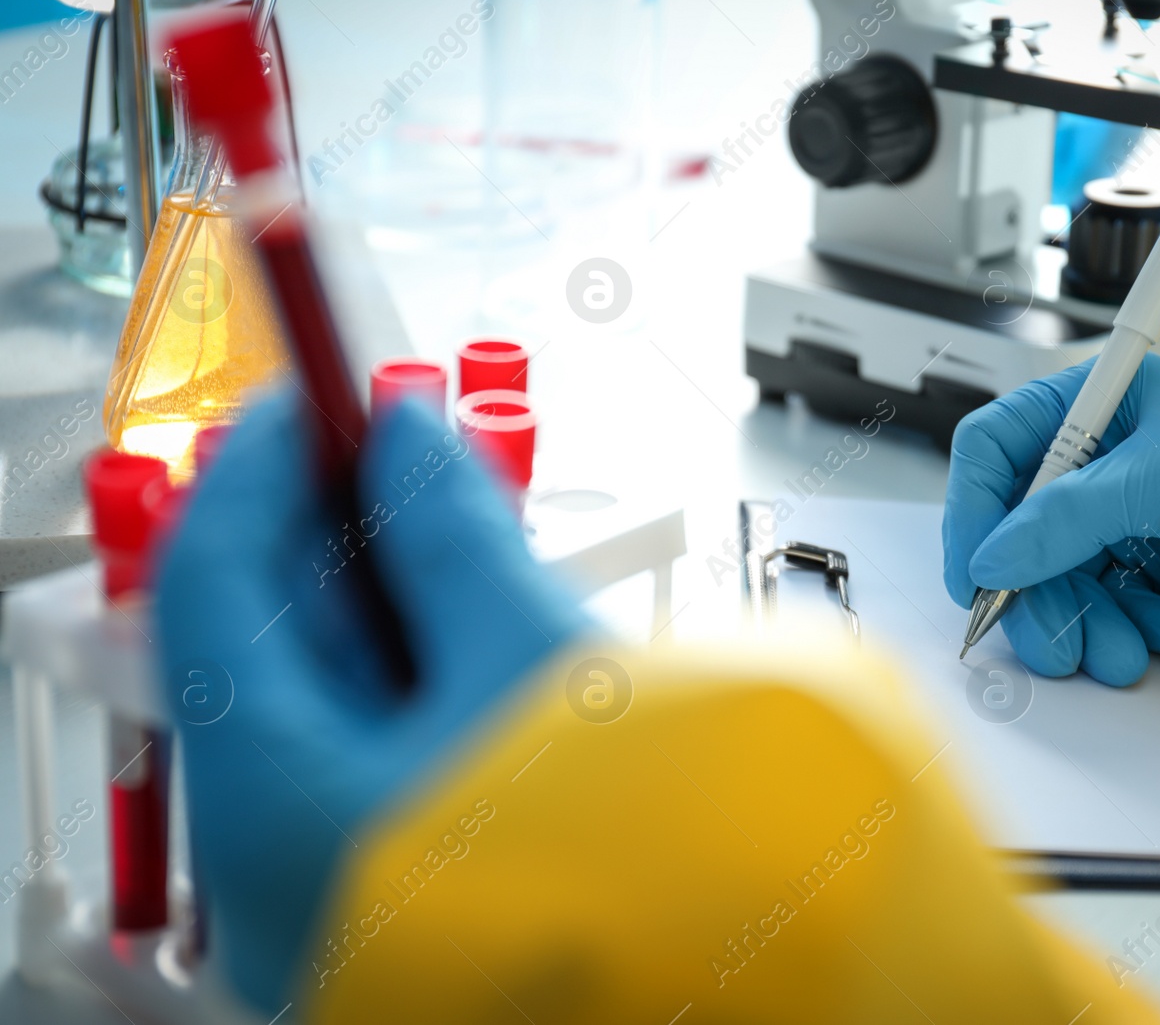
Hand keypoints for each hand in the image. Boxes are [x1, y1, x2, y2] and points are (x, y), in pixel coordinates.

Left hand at [155, 393, 586, 1013]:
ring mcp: (343, 883)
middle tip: (406, 448)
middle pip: (272, 642)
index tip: (315, 395)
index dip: (261, 466)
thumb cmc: (630, 868)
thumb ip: (454, 538)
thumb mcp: (535, 661)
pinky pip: (385, 753)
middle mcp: (278, 860)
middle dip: (342, 530)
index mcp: (274, 801)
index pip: (213, 584)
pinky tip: (485, 624)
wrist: (744, 990)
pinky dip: (425, 674)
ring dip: (393, 597)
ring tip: (464, 525)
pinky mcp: (412, 890)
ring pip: (337, 699)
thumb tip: (408, 442)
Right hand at [943, 354, 1159, 684]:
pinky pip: (1110, 605)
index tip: (974, 577)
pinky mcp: (1151, 563)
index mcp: (1090, 406)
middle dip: (1040, 595)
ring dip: (1087, 625)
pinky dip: (1135, 629)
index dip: (972, 513)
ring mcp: (1121, 514)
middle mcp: (1095, 459)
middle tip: (1055, 645)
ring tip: (1123, 654)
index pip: (993, 452)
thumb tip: (992, 560)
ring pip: (1061, 580)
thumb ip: (1069, 516)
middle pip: (1020, 533)